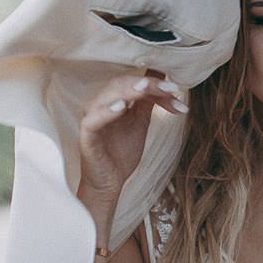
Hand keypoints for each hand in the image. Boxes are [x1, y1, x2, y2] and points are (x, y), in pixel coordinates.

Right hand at [77, 69, 186, 215]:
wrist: (110, 182)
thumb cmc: (121, 152)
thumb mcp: (140, 122)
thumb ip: (148, 101)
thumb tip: (163, 79)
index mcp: (112, 100)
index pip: (133, 82)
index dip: (155, 83)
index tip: (176, 88)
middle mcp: (99, 105)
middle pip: (122, 84)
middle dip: (148, 85)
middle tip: (170, 88)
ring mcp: (91, 118)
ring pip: (108, 96)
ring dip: (129, 91)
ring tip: (146, 88)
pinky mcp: (86, 135)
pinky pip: (94, 120)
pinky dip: (107, 112)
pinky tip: (122, 107)